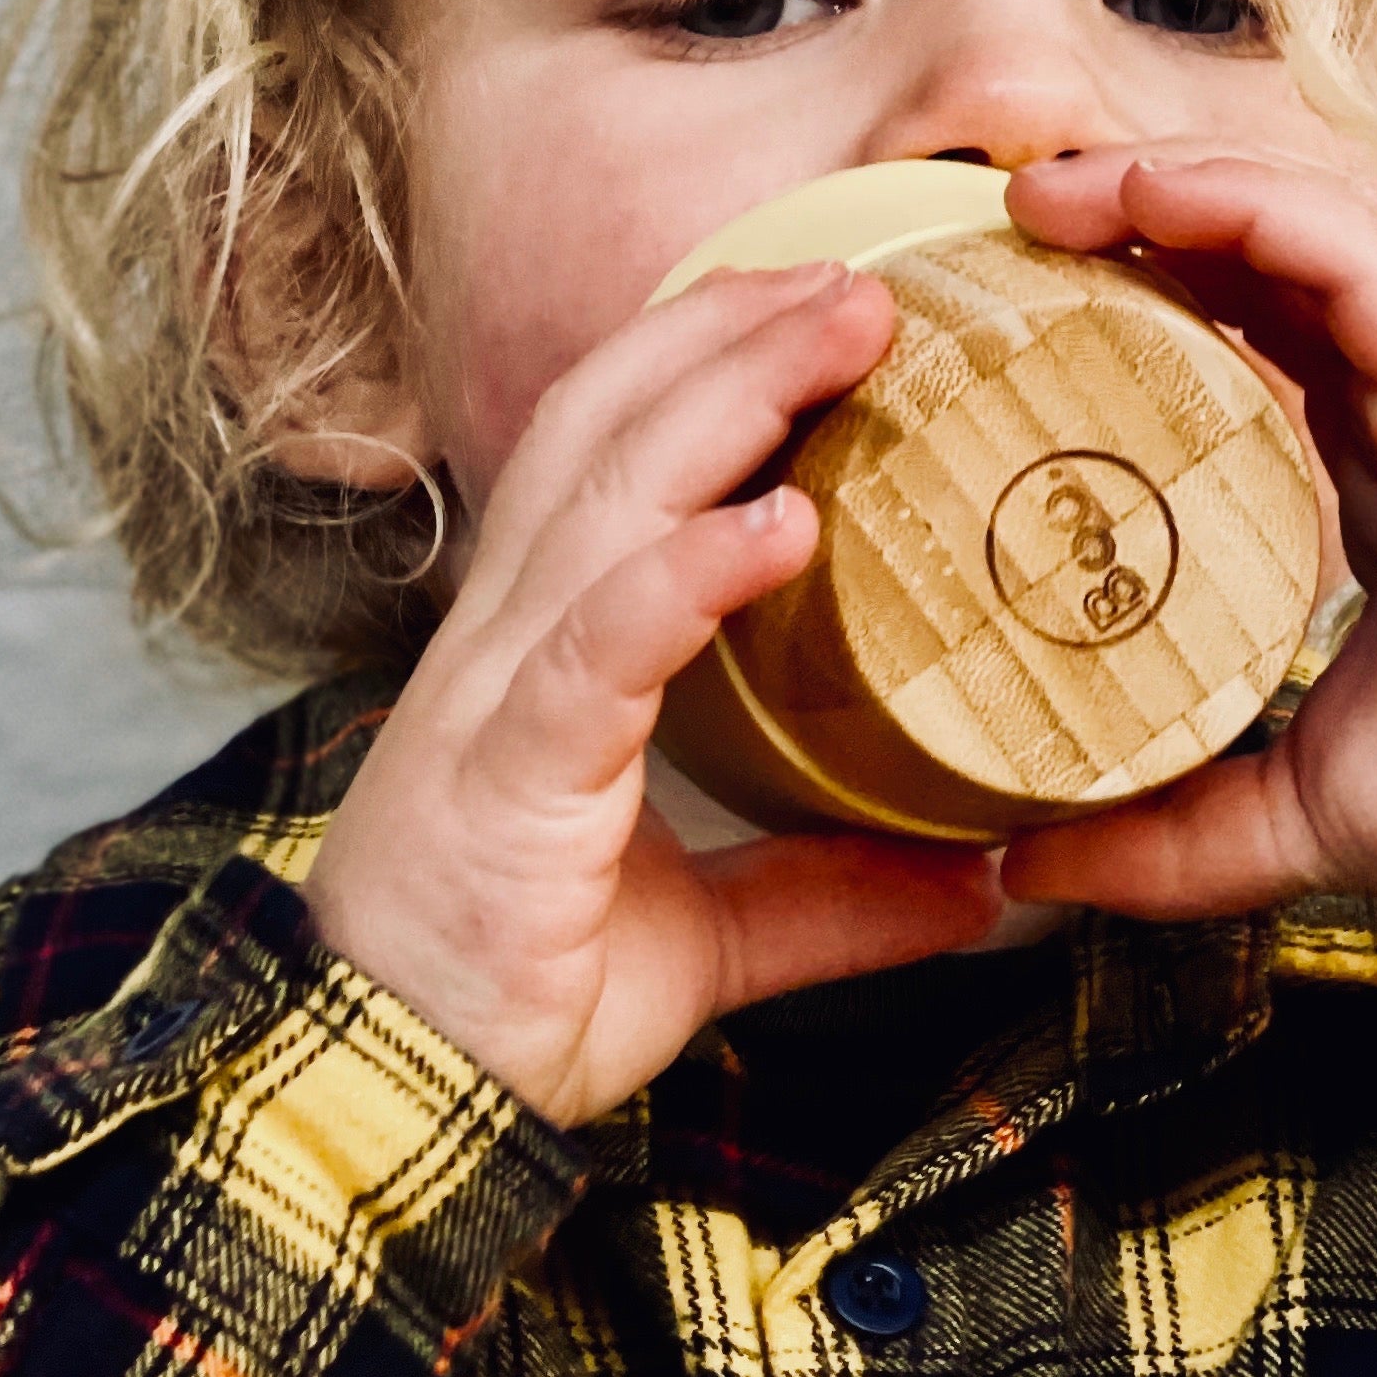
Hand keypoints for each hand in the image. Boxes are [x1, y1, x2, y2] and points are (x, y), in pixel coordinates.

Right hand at [303, 257, 999, 1126]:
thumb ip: (827, 895)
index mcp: (539, 656)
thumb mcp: (711, 940)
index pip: (605, 459)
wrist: (399, 1099)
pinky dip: (685, 572)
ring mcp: (498, 699)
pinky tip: (776, 524)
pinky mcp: (507, 775)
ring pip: (603, 497)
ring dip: (725, 397)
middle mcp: (506, 644)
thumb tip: (977, 881)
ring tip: (839, 331)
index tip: (819, 307)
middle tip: (866, 277)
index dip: (698, 365)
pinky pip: (598, 646)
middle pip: (604, 429)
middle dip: (728, 332)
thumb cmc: (513, 1003)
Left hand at [997, 147, 1376, 919]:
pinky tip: (1145, 189)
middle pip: (1271, 259)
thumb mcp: (1289, 814)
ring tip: (1043, 189)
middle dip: (1141, 216)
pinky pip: (1353, 244)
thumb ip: (1163, 837)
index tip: (1024, 306)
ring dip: (1170, 183)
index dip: (1151, 300)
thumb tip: (1024, 872)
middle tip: (1010, 222)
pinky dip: (1246, 201)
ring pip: (1306, 222)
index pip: (1262, 341)